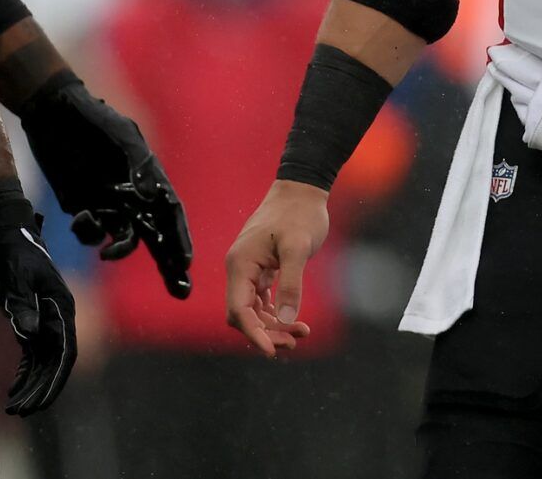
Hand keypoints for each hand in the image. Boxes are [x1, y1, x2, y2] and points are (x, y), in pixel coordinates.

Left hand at [0, 180, 77, 415]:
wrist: (10, 234)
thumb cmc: (14, 252)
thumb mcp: (15, 276)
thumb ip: (22, 305)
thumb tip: (28, 334)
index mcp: (62, 306)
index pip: (64, 352)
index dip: (53, 380)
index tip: (38, 403)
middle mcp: (60, 315)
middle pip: (56, 362)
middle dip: (41, 389)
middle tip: (20, 412)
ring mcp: (49, 319)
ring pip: (46, 361)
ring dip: (33, 385)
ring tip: (14, 408)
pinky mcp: (35, 319)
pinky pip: (35, 353)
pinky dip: (27, 372)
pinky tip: (14, 389)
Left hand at [19, 73, 192, 298]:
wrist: (53, 112)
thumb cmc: (93, 119)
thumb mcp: (120, 136)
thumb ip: (136, 165)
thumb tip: (149, 195)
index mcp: (150, 178)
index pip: (171, 214)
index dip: (180, 239)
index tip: (185, 263)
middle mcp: (134, 195)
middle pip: (155, 235)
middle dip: (169, 264)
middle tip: (181, 291)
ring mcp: (109, 203)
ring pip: (123, 239)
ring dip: (119, 251)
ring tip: (109, 254)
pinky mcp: (83, 206)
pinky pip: (92, 232)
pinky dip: (89, 234)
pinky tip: (82, 218)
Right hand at [225, 180, 326, 357]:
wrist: (302, 190)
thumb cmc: (299, 214)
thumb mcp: (298, 248)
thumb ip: (291, 283)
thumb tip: (286, 318)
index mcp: (240, 264)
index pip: (238, 310)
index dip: (253, 333)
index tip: (272, 350)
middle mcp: (240, 269)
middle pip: (243, 315)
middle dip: (266, 332)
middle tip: (294, 341)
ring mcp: (249, 270)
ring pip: (253, 310)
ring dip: (273, 325)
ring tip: (300, 334)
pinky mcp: (262, 268)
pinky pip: (262, 299)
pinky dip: (275, 312)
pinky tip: (294, 320)